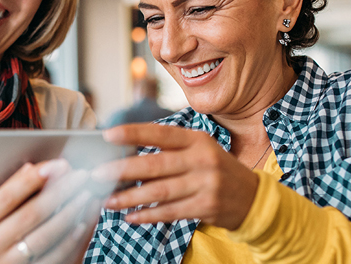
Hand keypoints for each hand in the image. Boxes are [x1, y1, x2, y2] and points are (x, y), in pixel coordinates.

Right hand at [0, 151, 100, 263]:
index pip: (6, 197)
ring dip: (68, 214)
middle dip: (59, 192)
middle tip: (79, 175)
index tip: (55, 164)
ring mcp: (6, 263)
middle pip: (31, 215)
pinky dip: (68, 240)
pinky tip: (81, 222)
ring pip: (44, 237)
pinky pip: (50, 258)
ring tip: (85, 194)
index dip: (32, 180)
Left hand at [93, 124, 258, 229]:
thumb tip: (126, 155)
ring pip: (160, 192)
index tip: (108, 135)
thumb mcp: (200, 150)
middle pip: (156, 165)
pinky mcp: (207, 206)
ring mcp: (206, 184)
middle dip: (123, 170)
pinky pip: (170, 212)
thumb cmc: (216, 170)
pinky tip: (131, 217)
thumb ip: (170, 150)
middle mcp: (202, 159)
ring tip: (108, 201)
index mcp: (197, 140)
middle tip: (97, 174)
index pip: (161, 134)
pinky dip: (148, 215)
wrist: (252, 197)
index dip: (134, 133)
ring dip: (130, 198)